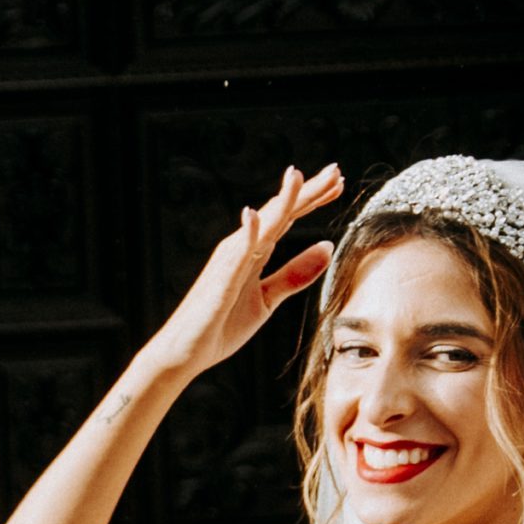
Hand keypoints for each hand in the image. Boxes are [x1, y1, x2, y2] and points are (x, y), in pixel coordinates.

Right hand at [141, 163, 344, 378]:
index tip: (338, 183)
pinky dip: (245, 234)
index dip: (312, 199)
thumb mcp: (268, 300)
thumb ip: (295, 274)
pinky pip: (235, 255)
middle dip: (306, 191)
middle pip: (278, 213)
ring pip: (260, 226)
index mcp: (254, 252)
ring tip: (296, 176)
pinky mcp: (219, 282)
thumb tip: (327, 247)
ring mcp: (228, 262)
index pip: (287, 218)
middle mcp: (241, 248)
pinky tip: (253, 215)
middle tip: (336, 171)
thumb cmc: (221, 325)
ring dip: (279, 201)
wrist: (185, 352)